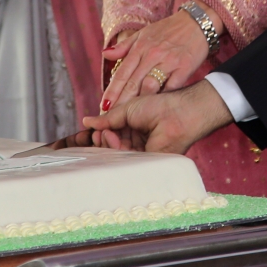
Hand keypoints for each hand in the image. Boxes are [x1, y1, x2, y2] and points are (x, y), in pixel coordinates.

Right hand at [83, 80, 233, 153]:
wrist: (178, 112)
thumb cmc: (158, 105)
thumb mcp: (127, 109)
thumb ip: (108, 119)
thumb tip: (88, 121)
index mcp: (134, 128)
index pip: (112, 135)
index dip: (101, 134)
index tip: (94, 129)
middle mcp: (137, 141)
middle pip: (113, 146)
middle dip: (102, 141)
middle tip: (99, 133)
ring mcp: (142, 152)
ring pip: (118, 154)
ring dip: (108, 144)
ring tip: (106, 134)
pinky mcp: (147, 162)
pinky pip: (128, 161)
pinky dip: (117, 151)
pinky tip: (112, 140)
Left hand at [100, 4, 219, 112]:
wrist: (197, 21)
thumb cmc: (168, 29)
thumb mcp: (143, 33)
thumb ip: (124, 46)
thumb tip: (105, 54)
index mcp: (140, 47)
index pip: (121, 73)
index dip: (111, 91)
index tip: (103, 107)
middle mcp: (152, 55)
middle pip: (133, 83)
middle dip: (120, 102)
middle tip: (111, 118)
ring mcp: (169, 62)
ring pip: (150, 86)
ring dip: (139, 103)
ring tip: (130, 119)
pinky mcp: (184, 67)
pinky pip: (171, 87)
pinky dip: (163, 98)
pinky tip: (156, 110)